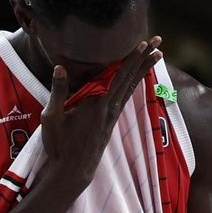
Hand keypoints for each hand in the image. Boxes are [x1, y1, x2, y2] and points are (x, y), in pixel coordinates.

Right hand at [38, 36, 161, 195]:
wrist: (72, 171)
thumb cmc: (59, 145)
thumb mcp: (52, 117)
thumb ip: (58, 90)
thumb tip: (60, 67)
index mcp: (95, 102)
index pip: (117, 74)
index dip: (131, 57)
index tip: (143, 43)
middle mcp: (109, 107)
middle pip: (130, 76)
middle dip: (144, 57)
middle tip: (158, 41)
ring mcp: (112, 114)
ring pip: (131, 85)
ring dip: (144, 69)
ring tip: (157, 56)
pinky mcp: (111, 121)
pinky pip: (125, 96)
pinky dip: (134, 83)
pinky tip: (138, 78)